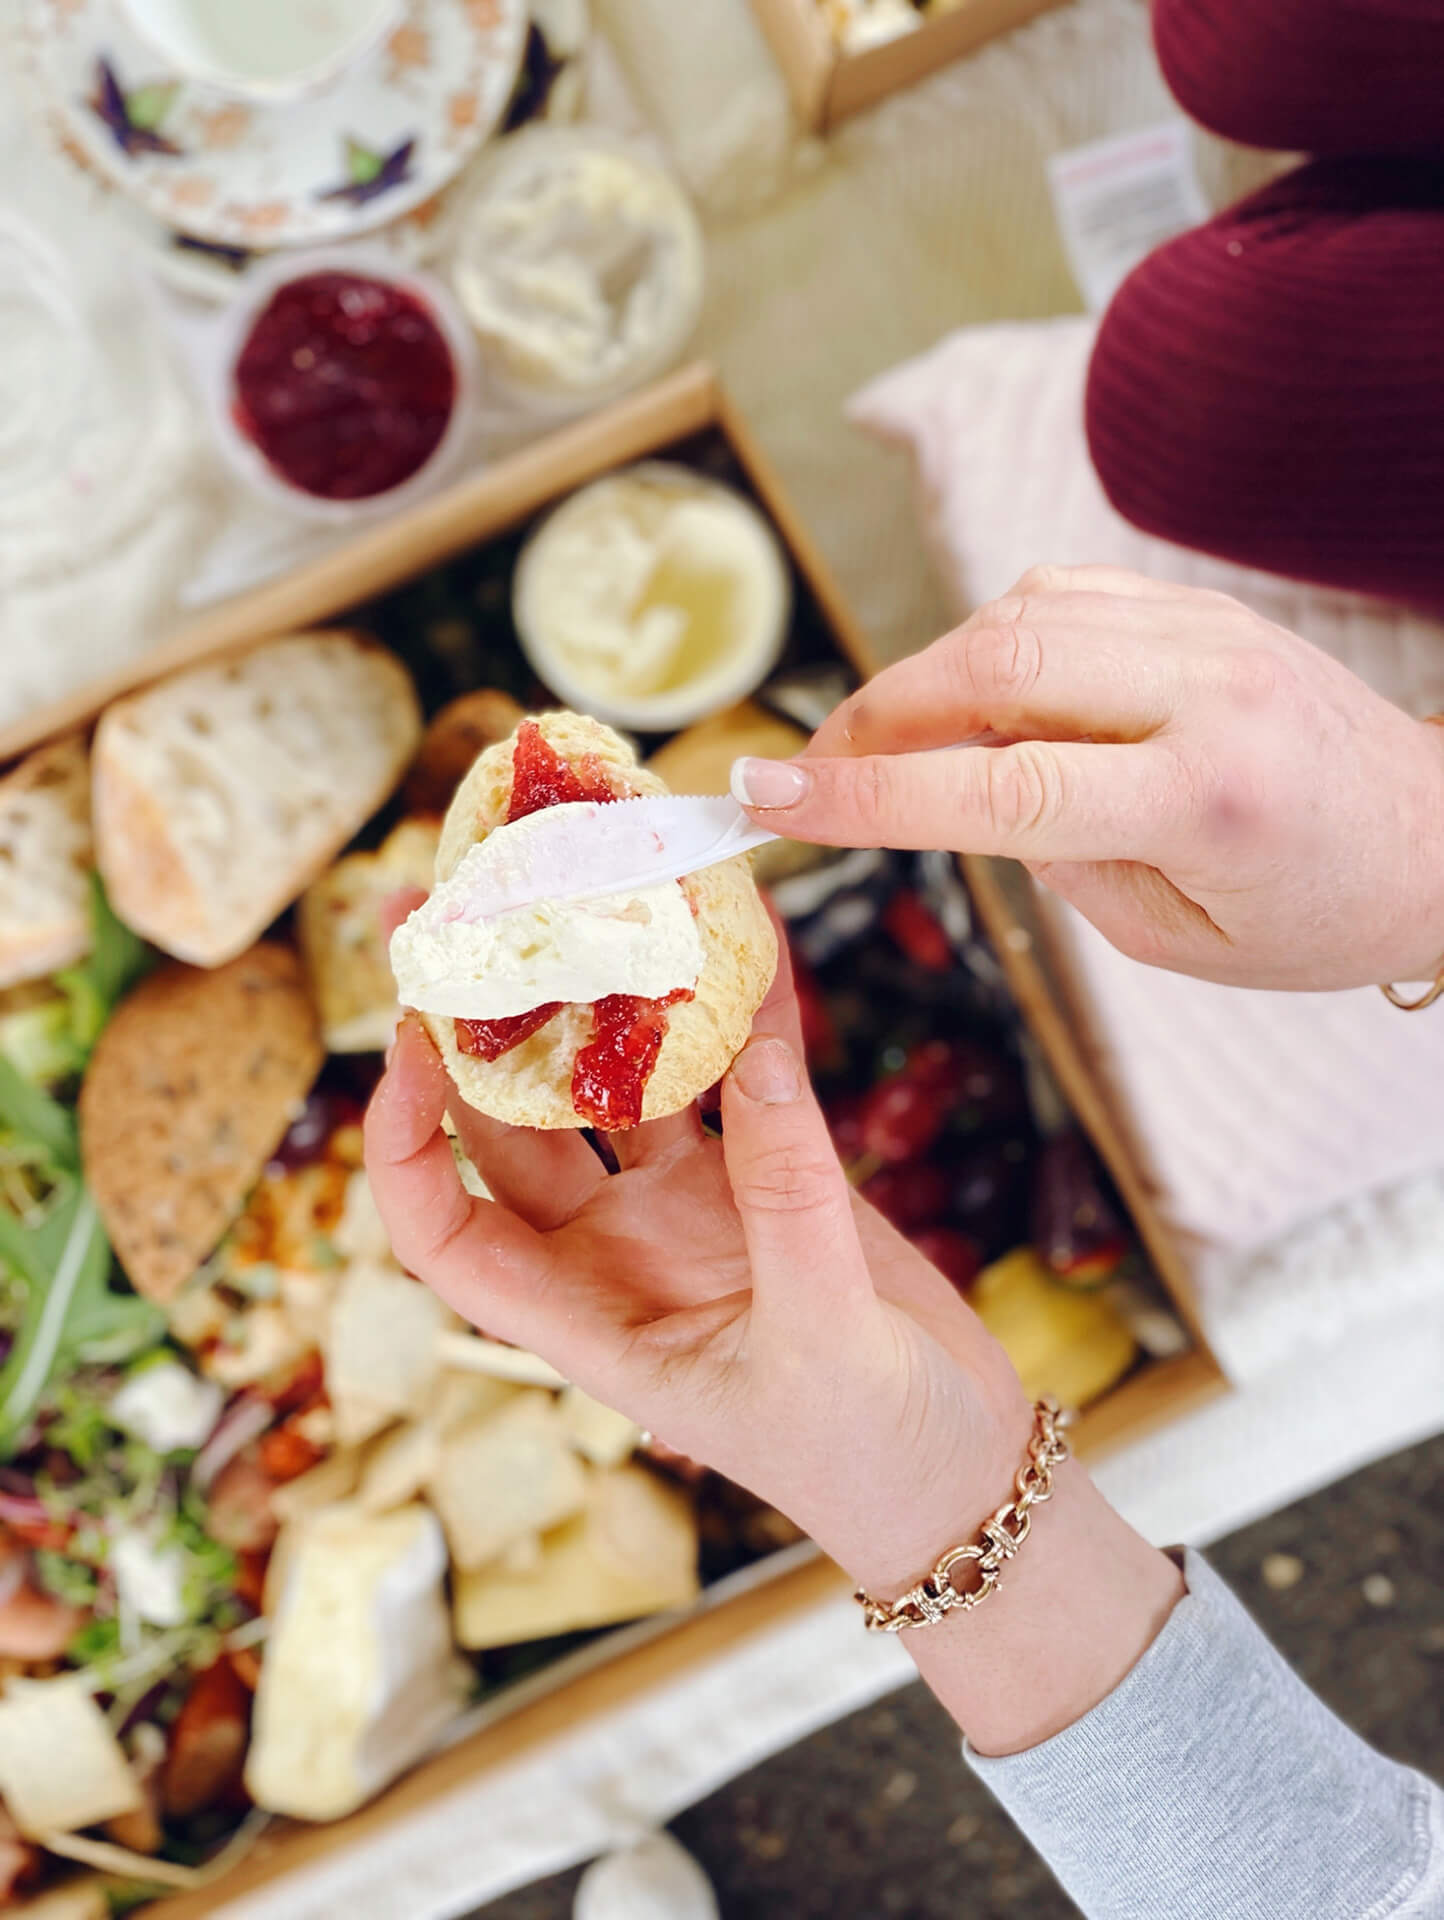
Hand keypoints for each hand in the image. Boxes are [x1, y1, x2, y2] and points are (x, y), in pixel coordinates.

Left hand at [365, 939, 1182, 1751]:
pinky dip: (743, 1013)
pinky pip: (738, 1076)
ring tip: (584, 897)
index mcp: (589, 1319)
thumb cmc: (866, 1456)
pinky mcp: (767, 1176)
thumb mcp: (820, 1341)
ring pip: (614, 1086)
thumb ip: (790, 1203)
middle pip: (510, 1130)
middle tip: (455, 912)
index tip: (410, 1042)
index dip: (407, 1145)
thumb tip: (754, 1059)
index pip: (450, 1234)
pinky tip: (750, 939)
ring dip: (603, 1001)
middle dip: (475, 1028)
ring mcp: (687, 1209)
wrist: (956, 1472)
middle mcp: (616, 1252)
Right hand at [729, 567, 1443, 991]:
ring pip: (1017, 615)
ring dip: (925, 677)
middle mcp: (1212, 691)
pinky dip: (989, 641)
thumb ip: (1055, 859)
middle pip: (994, 667)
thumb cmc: (1311, 913)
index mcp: (1212, 802)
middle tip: (810, 768)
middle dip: (877, 713)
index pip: (1002, 787)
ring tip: (886, 745)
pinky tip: (970, 697)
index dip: (868, 792)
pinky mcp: (1198, 605)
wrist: (1433, 837)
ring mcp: (1210, 630)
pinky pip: (1060, 596)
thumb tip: (952, 781)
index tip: (772, 797)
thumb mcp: (1174, 938)